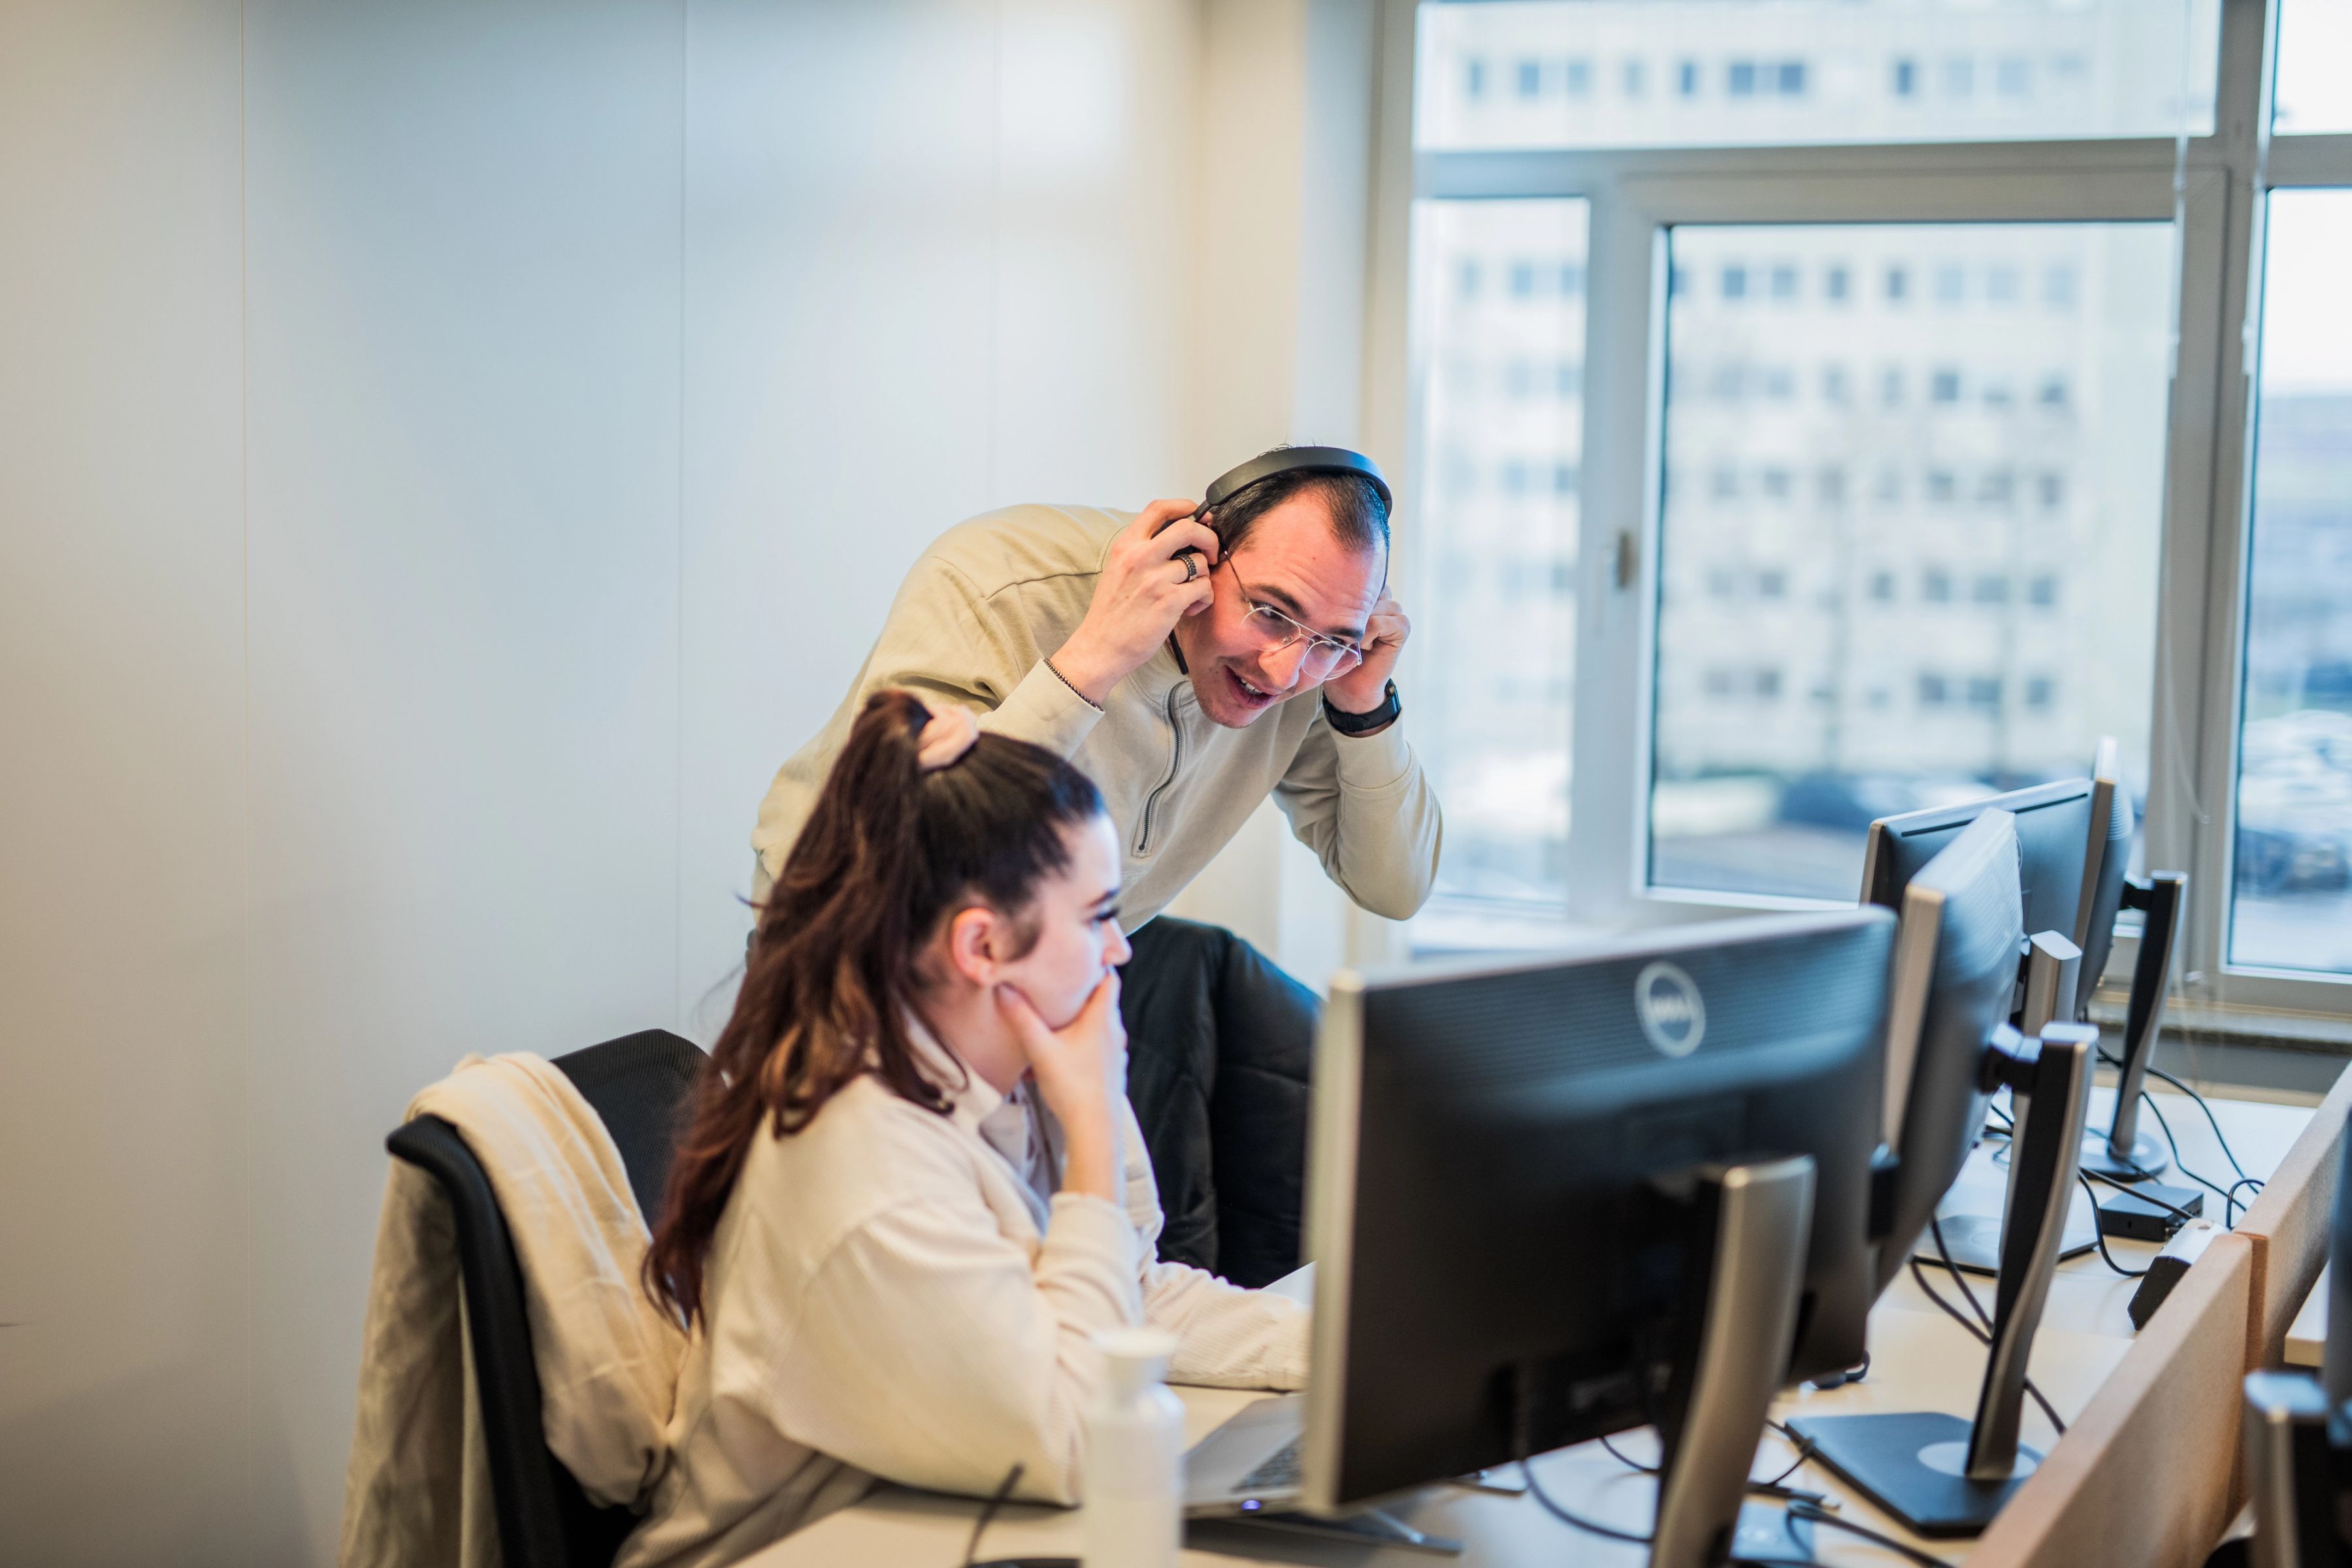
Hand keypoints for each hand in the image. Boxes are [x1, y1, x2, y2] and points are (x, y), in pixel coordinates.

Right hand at [995, 974, 1125, 1202]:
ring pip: (1098, 1024)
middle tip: (1059, 981)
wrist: (1095, 1129)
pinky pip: (1096, 1046)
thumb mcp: (1041, 1049)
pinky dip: (1081, 1041)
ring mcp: (1115, 1052)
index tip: (1080, 953)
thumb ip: (1021, 1018)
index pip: (1110, 977)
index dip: (1097, 962)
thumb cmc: (1074, 1089)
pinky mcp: (1111, 1070)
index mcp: (1102, 1019)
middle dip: (1081, 990)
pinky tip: (1062, 1051)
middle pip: (1101, 1000)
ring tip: (1057, 1015)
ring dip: (1080, 1018)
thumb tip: (1004, 989)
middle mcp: (1114, 1032)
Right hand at [1052, 500, 1220, 704]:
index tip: (1199, 514)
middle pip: (1188, 528)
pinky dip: (1203, 599)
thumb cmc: (1112, 612)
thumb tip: (1181, 538)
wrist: (1100, 646)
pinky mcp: (1169, 601)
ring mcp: (1155, 578)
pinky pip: (1203, 588)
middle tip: (1211, 553)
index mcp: (1126, 546)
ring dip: (1203, 579)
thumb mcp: (1118, 570)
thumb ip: (1143, 551)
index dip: (1185, 506)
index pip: (1159, 509)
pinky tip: (1189, 609)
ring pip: (1200, 563)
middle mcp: (1140, 557)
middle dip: (1208, 538)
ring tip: (1190, 595)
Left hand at [1320, 590, 1409, 717]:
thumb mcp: (1328, 624)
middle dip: (1350, 609)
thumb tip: (1319, 585)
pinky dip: (1368, 633)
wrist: (1348, 686)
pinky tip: (1364, 647)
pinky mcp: (1401, 628)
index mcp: (1366, 595)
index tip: (1328, 610)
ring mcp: (1394, 613)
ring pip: (1373, 604)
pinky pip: (1381, 621)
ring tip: (1353, 640)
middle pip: (1366, 589)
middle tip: (1340, 631)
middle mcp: (1383, 600)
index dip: (1341, 591)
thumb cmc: (1334, 654)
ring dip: (1359, 623)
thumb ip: (1334, 603)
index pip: (1357, 577)